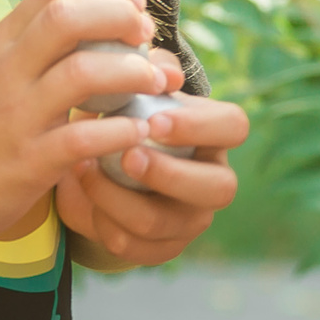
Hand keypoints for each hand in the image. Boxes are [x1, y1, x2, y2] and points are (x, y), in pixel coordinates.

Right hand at [0, 0, 169, 252]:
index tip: (134, 6)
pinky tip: (139, 131)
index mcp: (3, 42)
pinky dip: (120, 131)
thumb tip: (112, 23)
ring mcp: (15, 115)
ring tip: (156, 83)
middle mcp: (6, 70)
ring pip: (81, 73)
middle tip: (147, 38)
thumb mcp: (2, 72)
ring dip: (132, 73)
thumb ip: (47, 47)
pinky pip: (81, 138)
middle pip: (67, 17)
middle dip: (120, 18)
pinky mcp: (27, 162)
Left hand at [57, 59, 248, 267]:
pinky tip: (84, 198)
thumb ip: (146, 72)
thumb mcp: (133, 92)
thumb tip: (164, 71)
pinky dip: (102, 222)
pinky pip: (133, 246)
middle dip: (168, 174)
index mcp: (214, 136)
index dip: (200, 126)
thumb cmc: (124, 119)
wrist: (101, 168)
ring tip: (84, 170)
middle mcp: (213, 181)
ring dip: (117, 197)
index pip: (234, 126)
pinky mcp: (162, 248)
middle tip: (126, 156)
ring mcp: (190, 219)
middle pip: (220, 188)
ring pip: (161, 221)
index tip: (155, 121)